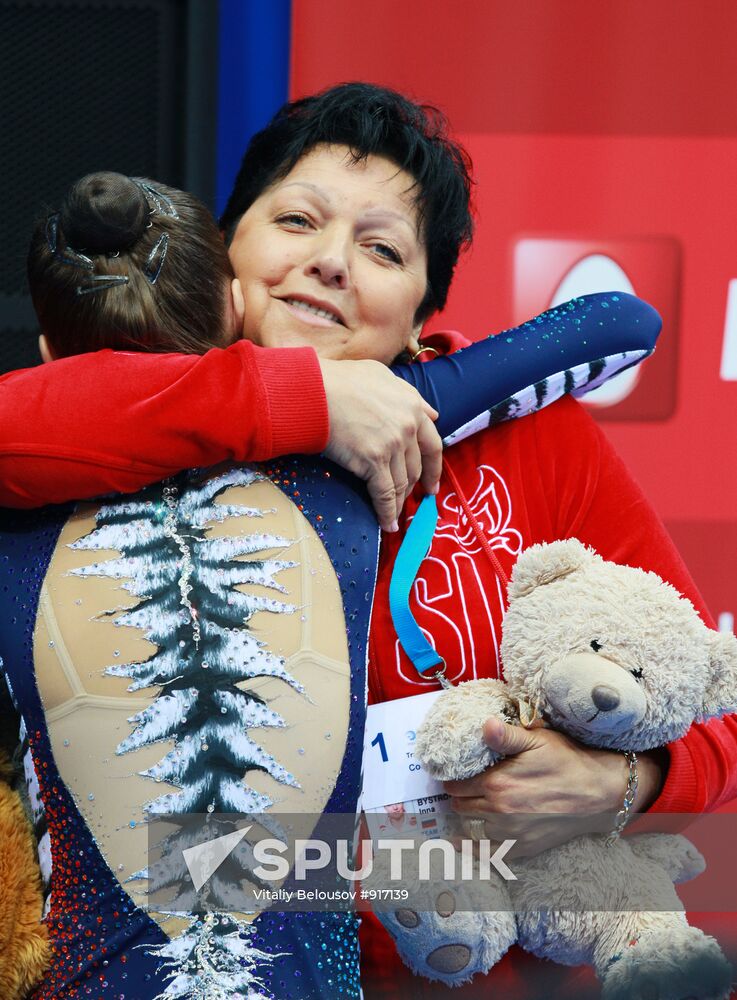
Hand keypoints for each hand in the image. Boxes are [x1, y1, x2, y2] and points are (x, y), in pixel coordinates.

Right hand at [319, 358, 441, 530]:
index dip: (434, 467)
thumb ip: (408, 395)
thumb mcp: (381, 376)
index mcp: (412, 406)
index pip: (432, 444)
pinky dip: (387, 512)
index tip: (432, 482)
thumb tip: (431, 414)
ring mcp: (392, 445)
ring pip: (402, 483)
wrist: (315, 391)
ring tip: (396, 515)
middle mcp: (407, 426)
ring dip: (399, 502)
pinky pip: (385, 494)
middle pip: (417, 467)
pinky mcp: (373, 461)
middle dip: (416, 487)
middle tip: (414, 500)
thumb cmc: (340, 380)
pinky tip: (387, 524)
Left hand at [443, 717, 665, 857]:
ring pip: (471, 830)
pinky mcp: (524, 848)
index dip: (452, 778)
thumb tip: (484, 725)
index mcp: (497, 783)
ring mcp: (511, 834)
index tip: (454, 773)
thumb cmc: (567, 760)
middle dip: (458, 797)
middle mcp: (499, 812)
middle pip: (460, 807)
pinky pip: (490, 854)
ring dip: (467, 819)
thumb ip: (506, 735)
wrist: (599, 792)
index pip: (456, 785)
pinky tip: (467, 843)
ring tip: (467, 808)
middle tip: (461, 788)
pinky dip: (476, 848)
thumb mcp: (537, 740)